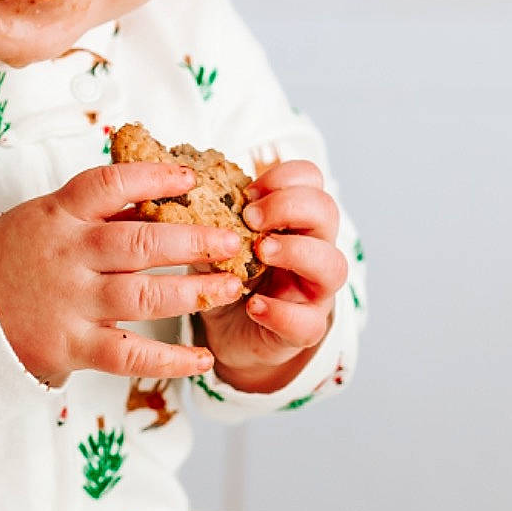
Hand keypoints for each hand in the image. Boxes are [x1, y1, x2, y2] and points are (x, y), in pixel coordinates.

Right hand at [0, 160, 246, 388]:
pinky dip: (170, 359)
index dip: (153, 178)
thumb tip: (158, 191)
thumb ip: (95, 211)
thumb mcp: (43, 220)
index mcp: (59, 216)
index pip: (109, 186)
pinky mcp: (72, 346)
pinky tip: (202, 357)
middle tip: (234, 241)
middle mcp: (68, 257)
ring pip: (142, 297)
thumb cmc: (13, 258)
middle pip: (139, 243)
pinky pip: (129, 355)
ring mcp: (71, 303)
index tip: (191, 179)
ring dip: (193, 292)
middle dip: (193, 241)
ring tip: (231, 287)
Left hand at [193, 159, 347, 389]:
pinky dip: (281, 312)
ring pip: (333, 265)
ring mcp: (315, 290)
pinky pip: (308, 322)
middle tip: (250, 219)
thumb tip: (178, 193)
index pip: (311, 179)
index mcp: (294, 219)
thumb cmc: (231, 279)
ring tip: (261, 252)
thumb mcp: (218, 243)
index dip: (284, 176)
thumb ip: (211, 220)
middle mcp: (313, 249)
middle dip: (289, 206)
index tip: (248, 191)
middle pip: (327, 211)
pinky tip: (253, 306)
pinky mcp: (306, 329)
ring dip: (297, 252)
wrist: (232, 334)